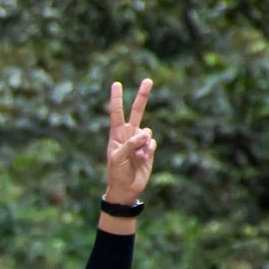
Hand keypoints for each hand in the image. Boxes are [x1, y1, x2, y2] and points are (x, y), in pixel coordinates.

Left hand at [104, 79, 156, 204]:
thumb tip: (146, 133)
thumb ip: (131, 144)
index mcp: (116, 133)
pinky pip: (152, 143)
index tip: (116, 84)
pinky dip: (148, 151)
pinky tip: (142, 160)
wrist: (126, 188)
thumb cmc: (116, 172)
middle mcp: (129, 134)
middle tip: (148, 80)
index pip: (116, 112)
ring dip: (143, 144)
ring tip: (136, 157)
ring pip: (147, 131)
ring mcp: (140, 141)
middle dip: (143, 96)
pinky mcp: (149, 149)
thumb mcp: (118, 158)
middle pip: (137, 111)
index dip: (116, 98)